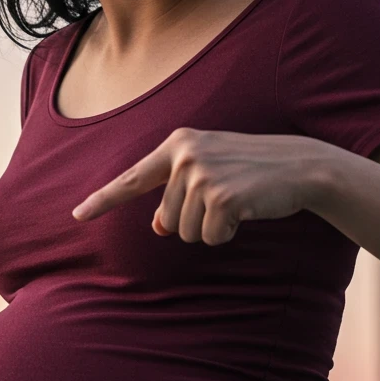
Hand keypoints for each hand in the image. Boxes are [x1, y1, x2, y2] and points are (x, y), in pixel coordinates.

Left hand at [72, 127, 328, 244]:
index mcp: (179, 144)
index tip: (78, 215)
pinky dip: (228, 233)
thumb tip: (158, 227)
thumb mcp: (211, 175)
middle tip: (229, 196)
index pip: (133, 178)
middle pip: (168, 218)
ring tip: (238, 201)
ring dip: (211, 227)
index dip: (104, 200)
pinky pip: (210, 236)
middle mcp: (185, 156)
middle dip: (196, 220)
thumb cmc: (254, 171)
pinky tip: (247, 210)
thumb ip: (178, 195)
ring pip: (185, 232)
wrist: (302, 165)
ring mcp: (202, 175)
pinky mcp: (221, 197)